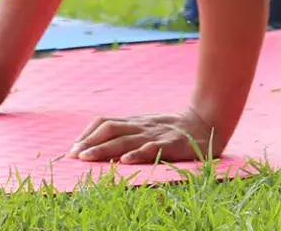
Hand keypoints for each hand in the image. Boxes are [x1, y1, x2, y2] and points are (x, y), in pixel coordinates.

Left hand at [71, 107, 221, 164]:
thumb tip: (103, 143)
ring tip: (87, 158)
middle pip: (110, 130)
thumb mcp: (149, 126)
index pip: (106, 123)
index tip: (73, 149)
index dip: (87, 134)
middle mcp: (142, 126)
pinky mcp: (172, 143)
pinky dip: (138, 153)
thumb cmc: (175, 128)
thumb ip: (130, 132)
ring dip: (104, 149)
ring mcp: (156, 134)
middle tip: (73, 156)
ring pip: (126, 139)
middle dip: (89, 143)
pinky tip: (126, 160)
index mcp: (136, 122)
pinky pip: (153, 147)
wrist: (208, 121)